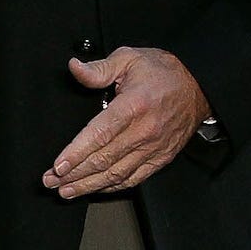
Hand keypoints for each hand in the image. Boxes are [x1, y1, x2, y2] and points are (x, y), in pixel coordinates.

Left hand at [43, 47, 209, 197]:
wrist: (200, 87)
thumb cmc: (164, 72)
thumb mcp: (131, 59)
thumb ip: (100, 68)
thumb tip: (74, 68)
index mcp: (135, 105)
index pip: (100, 134)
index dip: (77, 152)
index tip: (58, 165)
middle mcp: (145, 130)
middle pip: (104, 159)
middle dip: (74, 173)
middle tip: (50, 181)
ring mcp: (154, 147)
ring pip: (116, 173)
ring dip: (88, 185)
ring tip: (66, 190)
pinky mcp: (161, 158)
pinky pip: (134, 178)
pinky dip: (113, 186)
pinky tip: (96, 188)